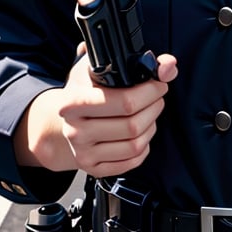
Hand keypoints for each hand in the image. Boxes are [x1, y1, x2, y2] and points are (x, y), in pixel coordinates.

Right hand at [55, 45, 177, 177]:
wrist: (63, 121)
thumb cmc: (86, 90)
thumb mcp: (102, 67)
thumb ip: (138, 62)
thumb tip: (168, 66)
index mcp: (73, 103)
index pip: (125, 101)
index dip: (149, 92)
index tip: (158, 84)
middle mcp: (75, 131)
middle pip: (132, 125)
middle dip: (153, 107)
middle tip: (157, 97)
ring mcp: (83, 153)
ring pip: (135, 144)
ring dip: (150, 126)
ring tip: (148, 113)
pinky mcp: (93, 170)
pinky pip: (132, 161)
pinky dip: (143, 147)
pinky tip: (139, 133)